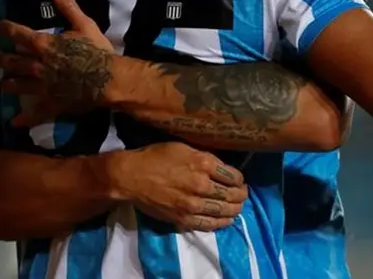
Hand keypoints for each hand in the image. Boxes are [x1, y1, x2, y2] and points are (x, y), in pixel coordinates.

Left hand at [0, 0, 121, 126]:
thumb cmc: (98, 51)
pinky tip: (14, 122)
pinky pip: (33, 114)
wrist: (108, 80)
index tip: (0, 27)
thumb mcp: (85, 24)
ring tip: (3, 84)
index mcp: (43, 45)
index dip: (7, 29)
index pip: (18, 34)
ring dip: (8, 84)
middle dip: (3, 59)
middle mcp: (36, 65)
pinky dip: (23, 118)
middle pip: (11, 62)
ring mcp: (41, 87)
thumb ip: (68, 7)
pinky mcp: (50, 104)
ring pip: (16, 86)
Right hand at [106, 143, 247, 232]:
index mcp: (203, 164)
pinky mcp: (184, 218)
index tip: (239, 181)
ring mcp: (193, 204)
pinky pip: (209, 224)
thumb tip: (221, 167)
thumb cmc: (155, 157)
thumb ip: (204, 157)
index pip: (234, 176)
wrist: (131, 177)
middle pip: (232, 195)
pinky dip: (221, 223)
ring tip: (237, 208)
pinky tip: (226, 220)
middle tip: (242, 195)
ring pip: (224, 211)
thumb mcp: (183, 148)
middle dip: (241, 196)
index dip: (240, 180)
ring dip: (235, 210)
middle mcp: (202, 185)